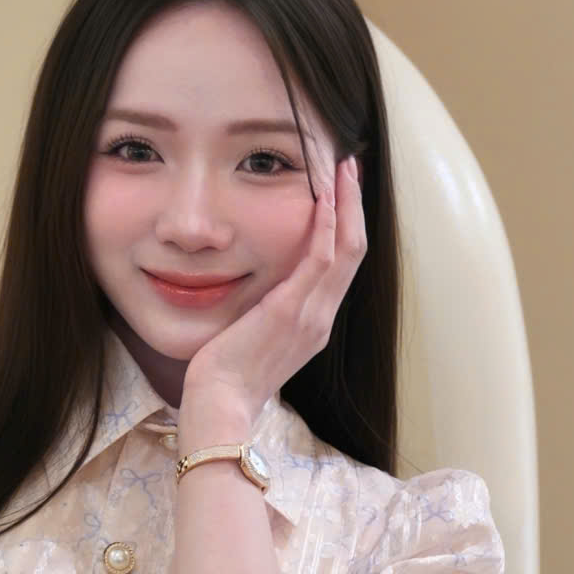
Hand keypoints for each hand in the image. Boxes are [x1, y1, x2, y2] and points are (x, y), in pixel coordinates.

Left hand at [180, 155, 365, 427]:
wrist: (219, 406)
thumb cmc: (224, 379)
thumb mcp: (251, 339)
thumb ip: (262, 314)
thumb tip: (252, 292)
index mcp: (313, 326)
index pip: (340, 267)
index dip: (346, 226)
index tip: (341, 192)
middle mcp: (321, 319)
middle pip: (354, 251)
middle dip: (354, 205)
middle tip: (350, 167)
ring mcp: (311, 316)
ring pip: (347, 249)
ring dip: (347, 204)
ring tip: (343, 167)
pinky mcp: (292, 311)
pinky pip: (320, 259)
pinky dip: (327, 224)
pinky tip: (324, 195)